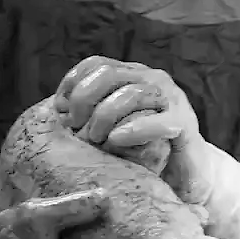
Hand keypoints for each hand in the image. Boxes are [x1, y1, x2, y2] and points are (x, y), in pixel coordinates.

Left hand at [55, 56, 198, 153]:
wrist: (186, 174)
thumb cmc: (142, 152)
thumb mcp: (110, 128)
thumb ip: (88, 116)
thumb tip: (54, 115)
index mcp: (131, 76)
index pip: (94, 64)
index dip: (72, 82)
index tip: (59, 109)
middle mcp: (150, 79)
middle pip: (107, 73)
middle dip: (84, 99)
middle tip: (75, 127)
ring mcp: (169, 98)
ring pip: (130, 93)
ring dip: (105, 116)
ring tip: (96, 138)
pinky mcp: (183, 122)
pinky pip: (158, 120)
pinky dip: (134, 129)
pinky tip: (116, 140)